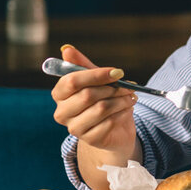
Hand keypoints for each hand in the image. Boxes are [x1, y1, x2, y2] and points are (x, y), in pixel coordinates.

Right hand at [50, 45, 138, 165]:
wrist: (114, 128)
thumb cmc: (103, 99)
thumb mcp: (95, 80)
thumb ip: (82, 65)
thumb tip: (67, 49)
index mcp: (60, 94)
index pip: (72, 81)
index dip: (96, 75)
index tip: (117, 72)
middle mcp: (62, 112)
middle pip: (87, 95)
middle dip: (112, 88)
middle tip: (129, 86)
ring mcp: (74, 128)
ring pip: (101, 108)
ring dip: (121, 100)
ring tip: (131, 97)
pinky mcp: (90, 140)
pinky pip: (109, 123)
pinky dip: (122, 113)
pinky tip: (127, 110)